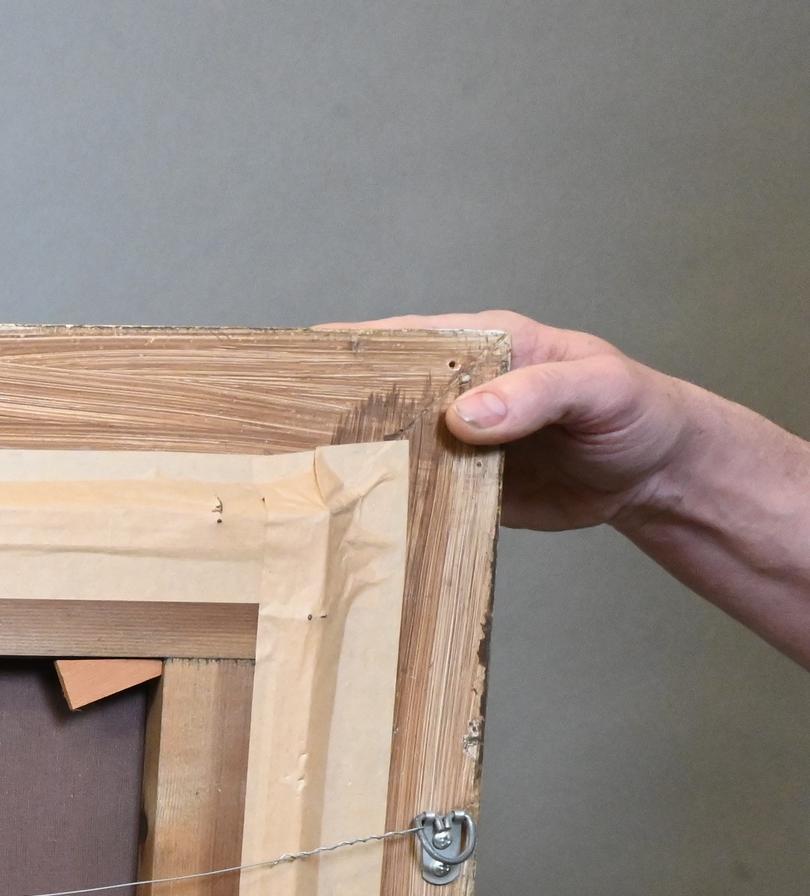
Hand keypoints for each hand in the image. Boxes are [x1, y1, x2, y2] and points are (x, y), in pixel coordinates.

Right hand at [323, 312, 700, 531]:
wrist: (657, 477)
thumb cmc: (637, 412)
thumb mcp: (600, 389)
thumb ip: (535, 394)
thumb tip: (463, 416)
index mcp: (482, 347)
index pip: (401, 338)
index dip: (346, 349)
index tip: (292, 365)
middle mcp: (456, 391)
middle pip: (378, 396)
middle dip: (331, 411)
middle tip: (276, 433)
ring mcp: (452, 442)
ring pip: (388, 449)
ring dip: (351, 465)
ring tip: (292, 482)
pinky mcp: (457, 488)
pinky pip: (413, 495)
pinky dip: (385, 507)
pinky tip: (347, 519)